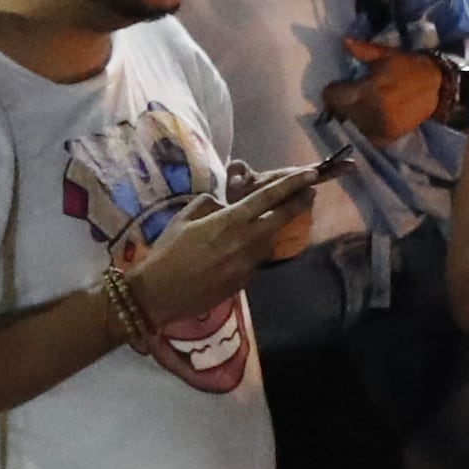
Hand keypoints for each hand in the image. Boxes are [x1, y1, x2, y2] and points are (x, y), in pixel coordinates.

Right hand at [130, 171, 318, 330]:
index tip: (310, 174)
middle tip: (310, 193)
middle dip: (299, 203)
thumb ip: (208, 205)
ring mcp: (249, 264)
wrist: (159, 294)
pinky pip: (258, 260)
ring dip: (280, 227)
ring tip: (284, 216)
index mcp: (230, 221)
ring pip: (273, 240)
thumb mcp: (184, 218)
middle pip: (282, 219)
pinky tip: (252, 247)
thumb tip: (222, 204)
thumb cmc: (168, 252)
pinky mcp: (245, 282)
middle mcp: (246, 241)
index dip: (292, 184)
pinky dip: (259, 250)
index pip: (269, 198)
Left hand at [323, 38, 450, 140]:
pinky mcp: (390, 135)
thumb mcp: (386, 55)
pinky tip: (366, 121)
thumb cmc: (409, 67)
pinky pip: (367, 137)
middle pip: (341, 113)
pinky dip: (363, 130)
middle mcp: (373, 110)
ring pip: (352, 126)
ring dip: (349, 119)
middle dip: (338, 106)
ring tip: (354, 109)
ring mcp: (382, 125)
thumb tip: (343, 42)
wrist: (438, 85)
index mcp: (370, 88)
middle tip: (343, 98)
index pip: (336, 96)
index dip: (332, 91)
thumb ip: (363, 50)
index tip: (335, 87)